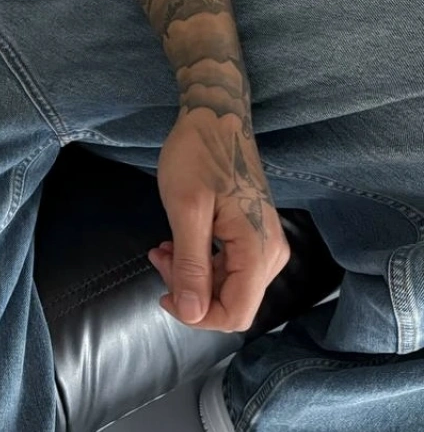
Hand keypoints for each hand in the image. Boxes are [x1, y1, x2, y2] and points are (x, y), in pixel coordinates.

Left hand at [147, 109, 290, 331]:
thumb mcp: (186, 210)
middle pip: (231, 302)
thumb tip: (191, 313)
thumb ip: (191, 264)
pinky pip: (230, 266)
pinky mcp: (255, 234)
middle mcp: (272, 254)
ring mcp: (266, 244)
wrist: (215, 116)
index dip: (196, 315)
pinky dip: (200, 262)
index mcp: (260, 250)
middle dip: (190, 290)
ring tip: (163, 247)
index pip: (235, 314)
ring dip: (191, 275)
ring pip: (228, 286)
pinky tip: (177, 244)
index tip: (162, 292)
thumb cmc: (198, 155)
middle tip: (159, 256)